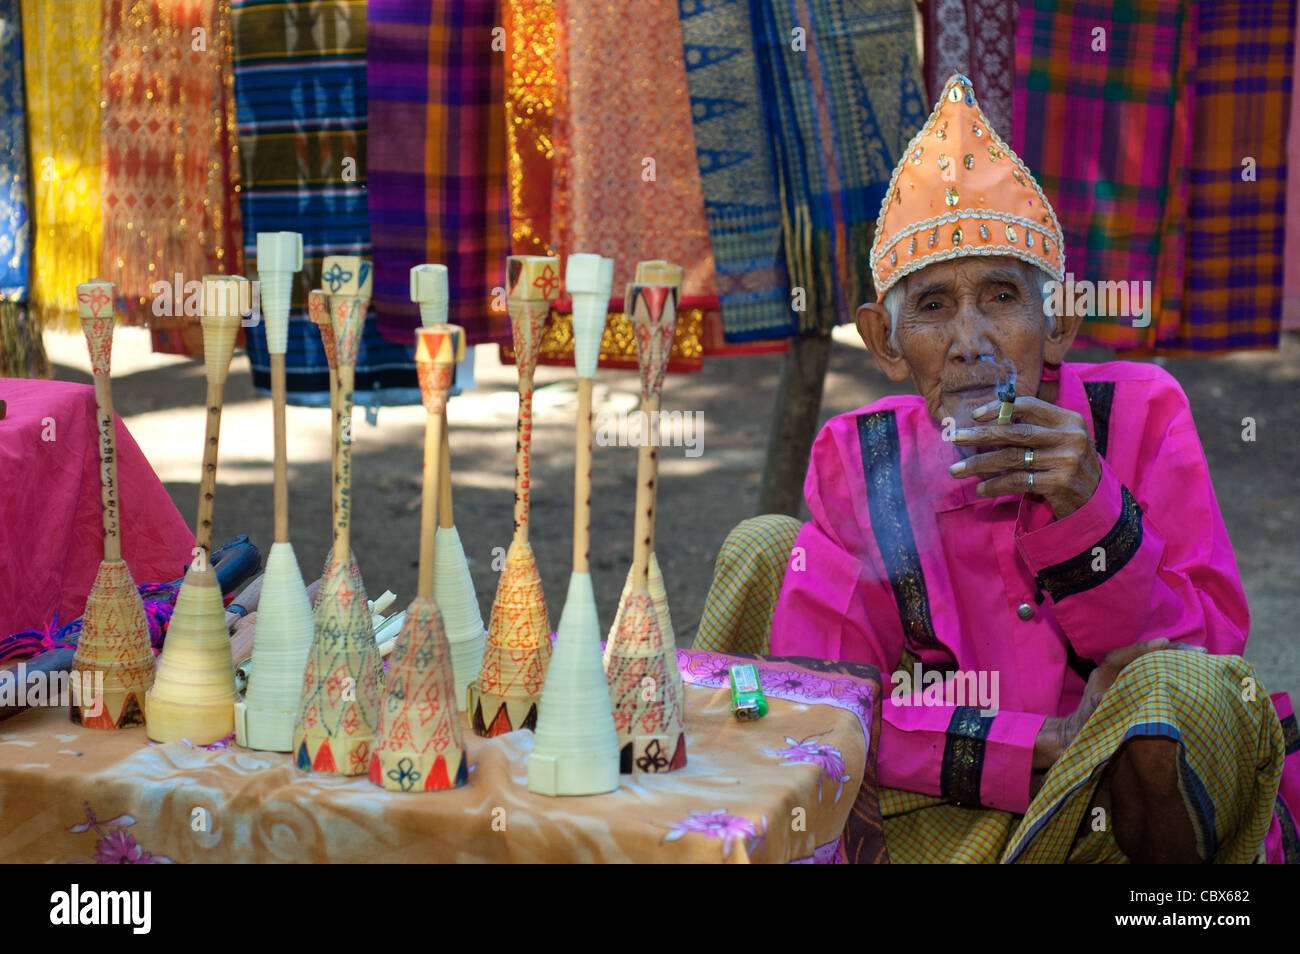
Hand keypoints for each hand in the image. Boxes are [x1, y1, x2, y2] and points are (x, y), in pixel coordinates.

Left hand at [949, 396, 1101, 517]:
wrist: (1096, 502)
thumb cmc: (1069, 466)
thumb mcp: (1060, 441)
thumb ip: (1034, 430)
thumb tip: (988, 424)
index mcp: (1069, 420)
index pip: (1029, 405)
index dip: (999, 408)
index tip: (974, 415)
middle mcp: (1070, 437)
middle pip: (1015, 432)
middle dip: (981, 435)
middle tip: (956, 438)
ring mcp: (1066, 461)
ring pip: (1011, 458)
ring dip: (979, 464)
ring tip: (957, 470)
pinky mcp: (1059, 484)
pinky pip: (1017, 481)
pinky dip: (995, 484)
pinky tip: (980, 488)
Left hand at [1033, 639, 1198, 770]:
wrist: (1079, 737)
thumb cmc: (1084, 725)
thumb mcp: (1090, 714)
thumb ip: (1097, 703)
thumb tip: (1104, 696)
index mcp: (1106, 670)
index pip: (1128, 652)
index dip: (1147, 647)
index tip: (1166, 643)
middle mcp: (1119, 670)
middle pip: (1148, 654)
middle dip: (1172, 651)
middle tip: (1199, 651)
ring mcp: (1130, 678)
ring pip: (1156, 662)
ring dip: (1177, 660)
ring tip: (1201, 657)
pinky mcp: (1138, 688)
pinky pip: (1158, 675)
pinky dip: (1175, 673)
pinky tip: (1193, 674)